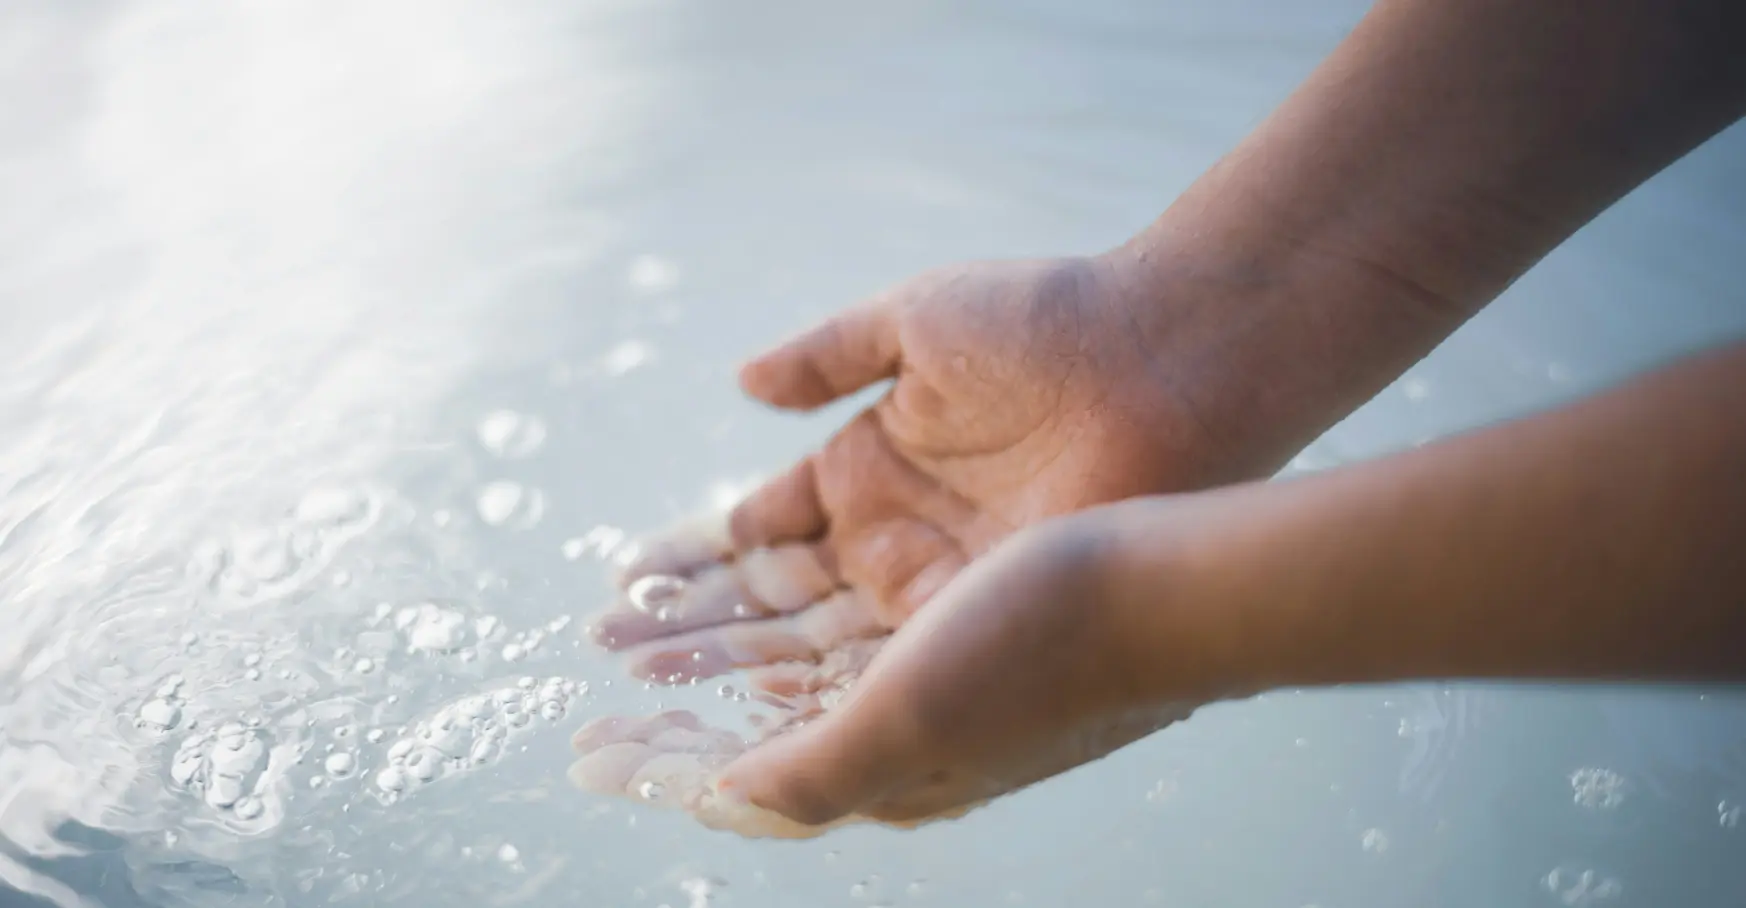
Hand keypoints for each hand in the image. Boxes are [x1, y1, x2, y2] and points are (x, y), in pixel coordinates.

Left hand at [568, 516, 1197, 834]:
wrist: (1173, 575)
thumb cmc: (1048, 653)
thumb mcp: (910, 722)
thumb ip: (806, 775)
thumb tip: (714, 799)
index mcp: (894, 771)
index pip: (750, 778)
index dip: (664, 765)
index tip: (588, 751)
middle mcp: (909, 719)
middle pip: (761, 711)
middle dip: (678, 691)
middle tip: (603, 654)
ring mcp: (933, 653)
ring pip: (793, 644)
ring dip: (718, 627)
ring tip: (650, 603)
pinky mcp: (952, 590)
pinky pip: (839, 589)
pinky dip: (778, 579)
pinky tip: (747, 555)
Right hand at [588, 255, 1242, 683]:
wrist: (1167, 360)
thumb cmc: (1049, 323)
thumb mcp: (915, 322)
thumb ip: (828, 354)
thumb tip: (743, 382)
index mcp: (871, 465)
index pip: (762, 529)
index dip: (695, 556)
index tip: (622, 582)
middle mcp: (895, 537)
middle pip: (775, 599)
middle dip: (693, 623)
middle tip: (609, 651)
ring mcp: (936, 584)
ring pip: (816, 642)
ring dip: (733, 662)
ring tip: (646, 685)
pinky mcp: (982, 616)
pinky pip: (885, 664)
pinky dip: (817, 686)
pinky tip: (747, 702)